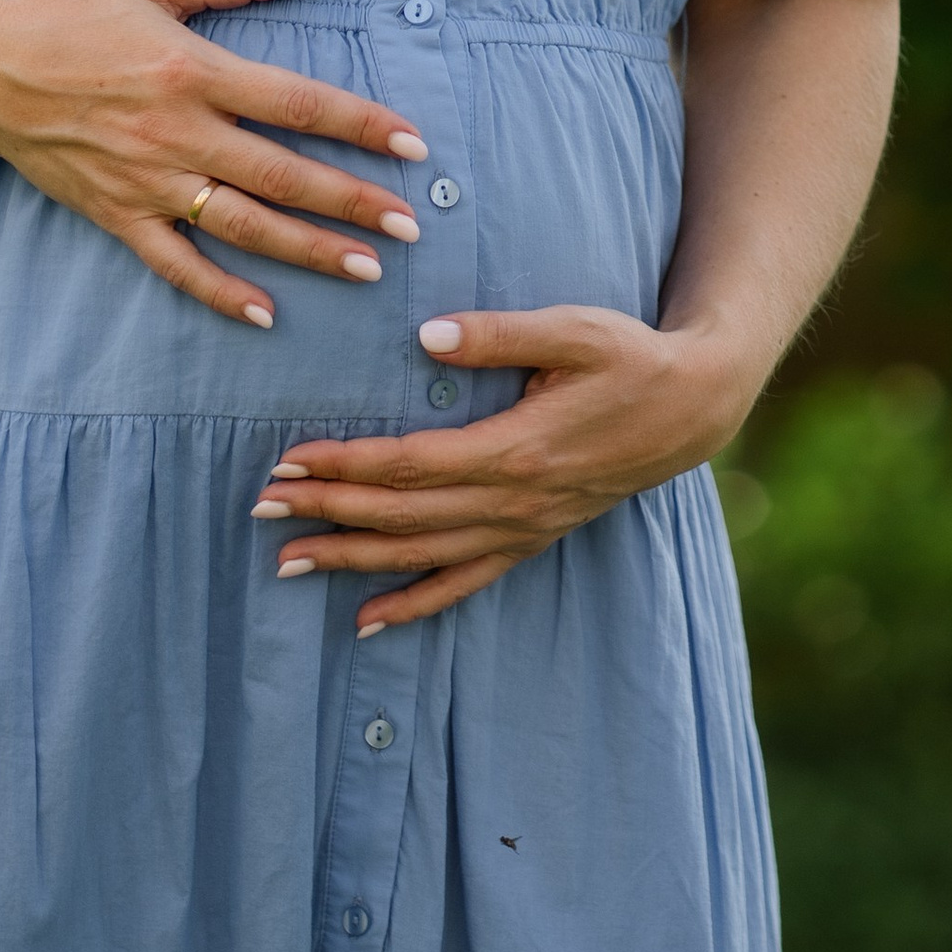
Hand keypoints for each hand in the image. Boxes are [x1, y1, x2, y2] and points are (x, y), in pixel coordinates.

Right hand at [0, 0, 429, 327]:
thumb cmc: (69, 13)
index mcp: (192, 69)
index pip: (298, 103)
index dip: (362, 125)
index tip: (414, 145)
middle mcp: (176, 132)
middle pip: (284, 175)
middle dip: (355, 203)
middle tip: (412, 226)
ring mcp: (145, 181)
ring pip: (243, 226)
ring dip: (309, 252)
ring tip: (368, 269)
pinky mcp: (115, 215)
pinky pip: (175, 264)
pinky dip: (220, 293)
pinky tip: (266, 314)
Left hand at [250, 304, 761, 628]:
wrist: (690, 410)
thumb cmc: (629, 358)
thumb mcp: (574, 330)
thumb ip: (500, 333)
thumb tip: (427, 334)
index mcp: (515, 449)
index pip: (408, 464)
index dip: (344, 465)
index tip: (288, 461)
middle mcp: (513, 501)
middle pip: (401, 514)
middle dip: (327, 511)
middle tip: (261, 508)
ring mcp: (522, 528)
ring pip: (422, 556)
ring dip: (352, 559)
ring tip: (288, 562)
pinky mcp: (531, 539)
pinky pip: (464, 583)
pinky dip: (413, 604)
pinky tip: (366, 621)